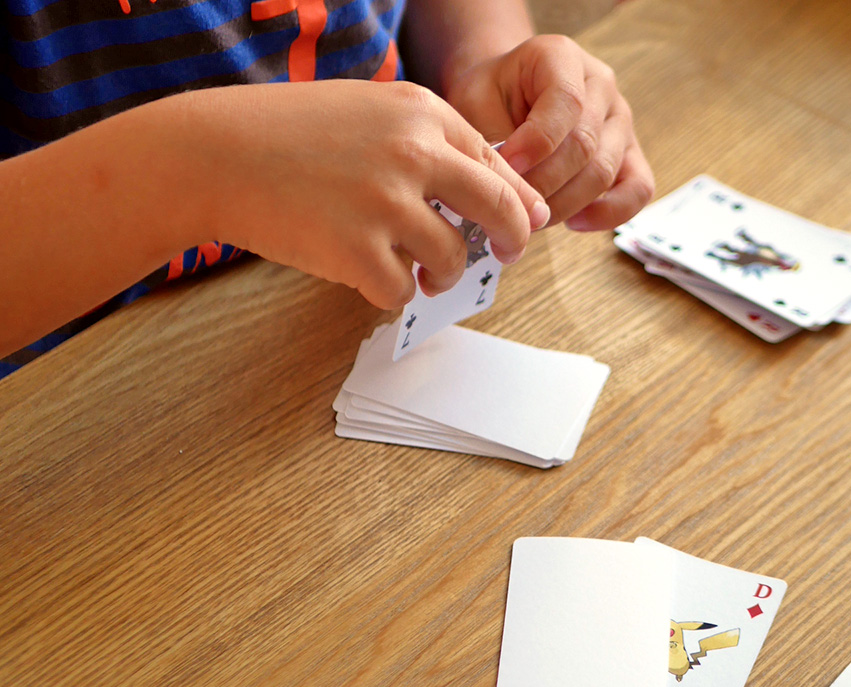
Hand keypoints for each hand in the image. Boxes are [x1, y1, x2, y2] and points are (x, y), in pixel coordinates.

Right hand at [179, 80, 548, 308]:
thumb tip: (491, 197)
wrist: (215, 153)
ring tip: (418, 273)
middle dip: (512, 241)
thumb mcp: (370, 114)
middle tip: (504, 256)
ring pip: (450, 259)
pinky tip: (366, 274)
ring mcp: (386, 203)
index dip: (515, 202)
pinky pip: (400, 291)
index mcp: (422, 112)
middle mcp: (414, 152)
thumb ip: (430, 146)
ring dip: (440, 275)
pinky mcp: (356, 251)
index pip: (498, 164)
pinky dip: (390, 292)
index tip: (517, 224)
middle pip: (499, 210)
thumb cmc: (290, 135)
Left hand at [446, 35, 653, 230]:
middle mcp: (600, 85)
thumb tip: (508, 187)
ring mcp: (619, 121)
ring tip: (531, 216)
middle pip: (585, 144)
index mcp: (561, 57)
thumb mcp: (474, 103)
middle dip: (545, 183)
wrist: (503, 98)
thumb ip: (492, 138)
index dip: (538, 142)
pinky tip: (573, 222)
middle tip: (513, 206)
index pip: (566, 101)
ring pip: (604, 171)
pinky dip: (609, 213)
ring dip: (564, 203)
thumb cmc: (489, 99)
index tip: (508, 167)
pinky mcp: (629, 155)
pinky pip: (637, 189)